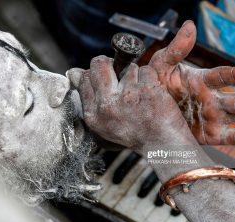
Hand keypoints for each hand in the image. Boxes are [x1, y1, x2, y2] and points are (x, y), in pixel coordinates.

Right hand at [67, 57, 195, 149]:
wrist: (161, 146)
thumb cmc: (134, 134)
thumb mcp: (103, 124)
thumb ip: (88, 98)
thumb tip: (74, 72)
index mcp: (94, 115)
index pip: (85, 78)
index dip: (96, 73)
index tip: (107, 77)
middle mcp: (108, 105)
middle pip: (100, 64)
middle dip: (109, 63)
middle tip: (120, 72)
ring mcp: (128, 96)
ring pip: (127, 67)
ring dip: (135, 75)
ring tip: (140, 94)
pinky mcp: (148, 89)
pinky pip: (146, 70)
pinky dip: (150, 78)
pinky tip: (152, 94)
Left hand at [149, 20, 234, 144]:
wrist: (147, 109)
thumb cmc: (156, 85)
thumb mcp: (162, 66)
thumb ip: (176, 50)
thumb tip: (190, 26)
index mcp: (201, 81)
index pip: (222, 76)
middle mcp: (210, 99)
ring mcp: (211, 117)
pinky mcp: (207, 134)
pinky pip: (225, 139)